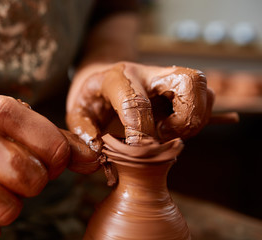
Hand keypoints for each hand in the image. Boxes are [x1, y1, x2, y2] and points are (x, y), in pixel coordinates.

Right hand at [0, 95, 95, 238]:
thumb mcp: (23, 126)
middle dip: (34, 185)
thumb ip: (61, 142)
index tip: (45, 162)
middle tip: (20, 176)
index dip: (57, 162)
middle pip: (32, 181)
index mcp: (1, 111)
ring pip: (5, 211)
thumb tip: (94, 161)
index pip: (55, 149)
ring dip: (10, 207)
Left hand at [66, 62, 213, 150]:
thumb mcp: (78, 112)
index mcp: (118, 78)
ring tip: (167, 131)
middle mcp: (148, 73)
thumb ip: (82, 132)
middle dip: (184, 118)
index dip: (140, 134)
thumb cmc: (92, 98)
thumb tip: (97, 153)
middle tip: (164, 134)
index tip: (138, 153)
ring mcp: (167, 77)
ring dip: (193, 119)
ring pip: (203, 89)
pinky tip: (174, 127)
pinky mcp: (180, 87)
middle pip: (188, 81)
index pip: (136, 104)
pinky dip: (197, 118)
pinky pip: (206, 98)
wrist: (105, 78)